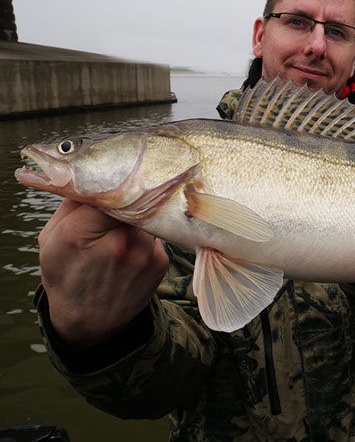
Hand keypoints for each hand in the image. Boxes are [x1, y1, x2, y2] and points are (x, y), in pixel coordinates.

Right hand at [38, 199, 169, 347]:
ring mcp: (143, 253)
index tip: (103, 187)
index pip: (103, 190)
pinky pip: (154, 233)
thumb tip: (90, 175)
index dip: (105, 186)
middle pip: (129, 199)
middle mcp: (117, 242)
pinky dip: (143, 236)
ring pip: (144, 216)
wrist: (91, 322)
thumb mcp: (51, 240)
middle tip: (116, 201)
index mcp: (81, 234)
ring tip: (117, 236)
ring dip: (134, 218)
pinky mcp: (160, 261)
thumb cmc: (66, 275)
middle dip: (123, 198)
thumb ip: (70, 205)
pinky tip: (129, 252)